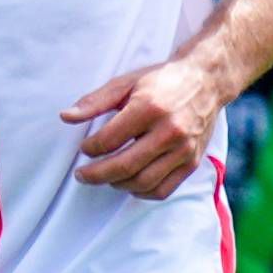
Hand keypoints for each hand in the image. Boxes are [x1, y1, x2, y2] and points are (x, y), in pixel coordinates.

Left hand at [65, 52, 227, 198]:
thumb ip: (95, 102)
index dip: (90, 148)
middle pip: (124, 166)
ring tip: (106, 177)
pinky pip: (163, 190)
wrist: (207, 80)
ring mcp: (183, 149)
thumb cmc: (163, 80)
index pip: (109, 139)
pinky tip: (129, 183)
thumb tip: (66, 117)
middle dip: (96, 175)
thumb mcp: (127, 82)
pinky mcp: (192, 161)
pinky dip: (142, 192)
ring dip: (117, 184)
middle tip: (82, 175)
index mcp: (149, 108)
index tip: (84, 148)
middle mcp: (169, 131)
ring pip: (143, 182)